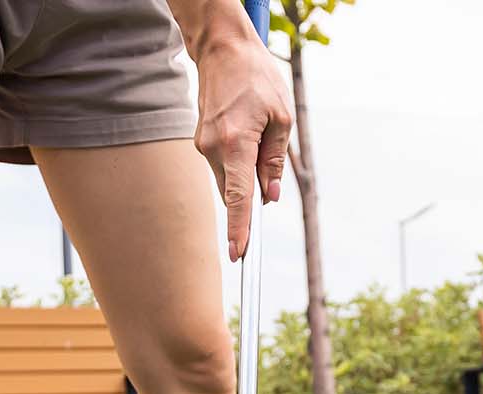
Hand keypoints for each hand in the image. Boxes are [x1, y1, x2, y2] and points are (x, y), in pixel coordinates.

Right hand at [192, 33, 291, 261]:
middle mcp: (213, 148)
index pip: (238, 198)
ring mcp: (203, 145)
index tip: (239, 254)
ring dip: (246, 175)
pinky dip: (237, 164)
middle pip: (234, 192)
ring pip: (228, 180)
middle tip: (266, 159)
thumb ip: (274, 162)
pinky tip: (246, 133)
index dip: (240, 229)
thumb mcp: (281, 119)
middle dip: (252, 195)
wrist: (223, 49)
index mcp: (236, 143)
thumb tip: (270, 197)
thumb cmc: (258, 79)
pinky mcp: (201, 141)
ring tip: (258, 133)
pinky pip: (223, 166)